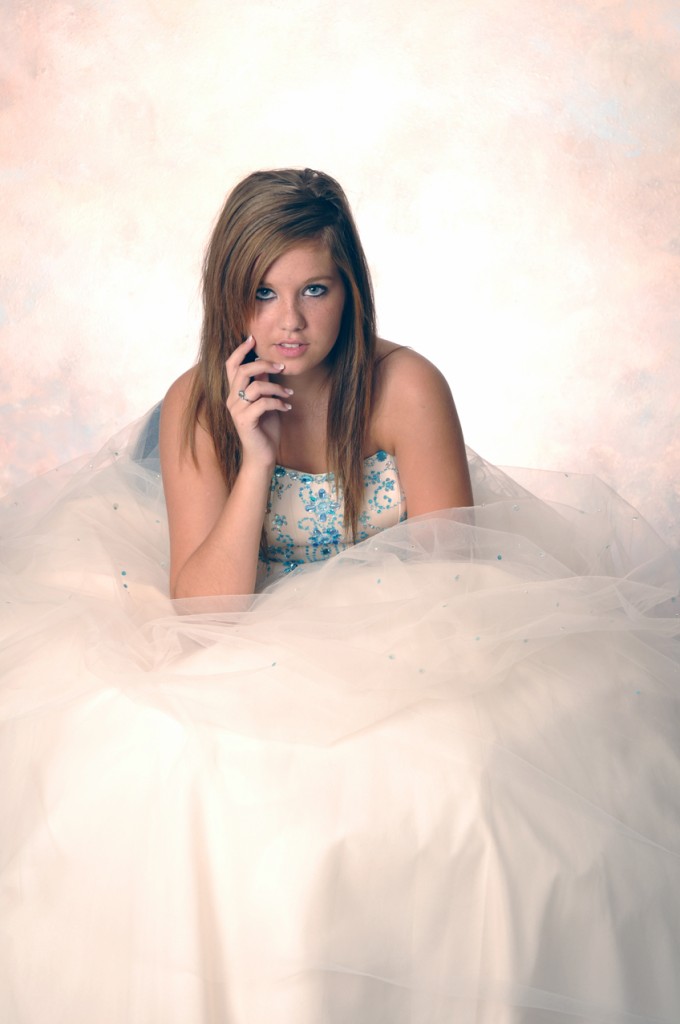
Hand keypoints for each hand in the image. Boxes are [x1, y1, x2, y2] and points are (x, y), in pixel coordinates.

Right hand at [225, 336, 292, 467]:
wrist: (262, 456)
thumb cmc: (265, 429)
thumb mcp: (266, 402)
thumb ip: (263, 384)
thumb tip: (266, 365)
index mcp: (234, 393)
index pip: (230, 366)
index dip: (239, 350)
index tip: (252, 338)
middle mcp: (231, 400)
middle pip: (242, 371)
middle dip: (264, 364)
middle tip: (282, 366)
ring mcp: (236, 411)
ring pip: (256, 387)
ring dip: (276, 387)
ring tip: (288, 394)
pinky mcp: (245, 421)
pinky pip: (263, 403)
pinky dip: (278, 402)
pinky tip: (287, 407)